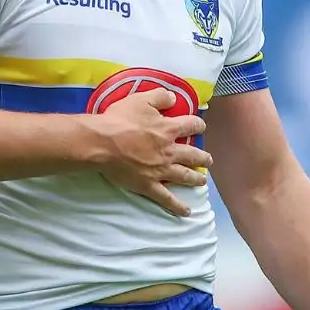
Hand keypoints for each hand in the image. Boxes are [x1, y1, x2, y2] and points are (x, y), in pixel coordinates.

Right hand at [95, 88, 209, 216]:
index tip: (200, 126)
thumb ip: (160, 97)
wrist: (101, 143)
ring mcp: (161, 170)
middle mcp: (169, 151)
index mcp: (169, 130)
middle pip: (193, 154)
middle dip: (202, 157)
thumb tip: (174, 97)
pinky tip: (187, 212)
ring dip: (196, 178)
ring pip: (185, 175)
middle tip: (208, 160)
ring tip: (202, 181)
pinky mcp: (149, 184)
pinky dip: (177, 206)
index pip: (192, 125)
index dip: (198, 125)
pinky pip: (166, 198)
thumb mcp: (140, 100)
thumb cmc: (119, 120)